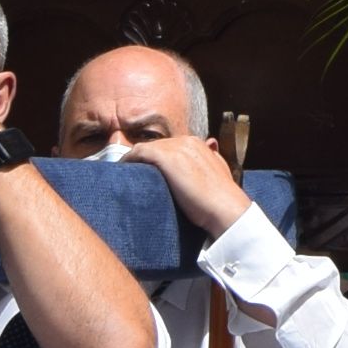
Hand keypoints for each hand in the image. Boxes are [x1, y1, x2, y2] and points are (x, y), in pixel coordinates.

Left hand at [120, 133, 252, 241]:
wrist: (224, 207)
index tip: (148, 170)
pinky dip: (128, 160)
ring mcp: (175, 147)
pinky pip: (139, 152)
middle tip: (132, 173)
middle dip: (145, 158)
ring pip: (146, 148)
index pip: (170, 146)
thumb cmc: (221, 197)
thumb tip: (212, 145)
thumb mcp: (220, 170)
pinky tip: (122, 170)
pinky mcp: (164, 156)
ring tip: (124, 173)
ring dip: (135, 160)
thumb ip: (213, 157)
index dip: (157, 158)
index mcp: (198, 143)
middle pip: (157, 146)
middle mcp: (186, 141)